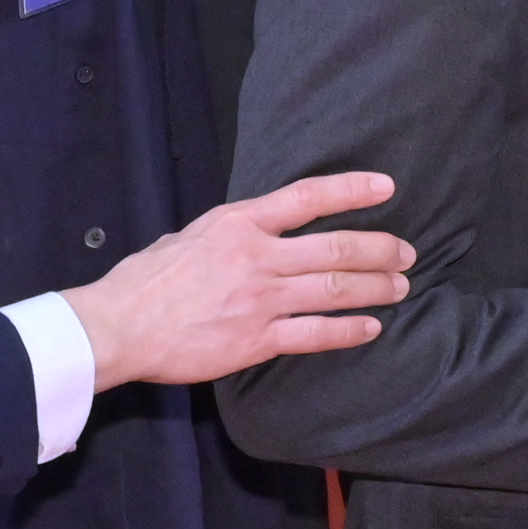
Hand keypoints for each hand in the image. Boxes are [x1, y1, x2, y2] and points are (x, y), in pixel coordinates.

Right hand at [72, 173, 414, 387]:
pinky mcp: (258, 340)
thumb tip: (250, 233)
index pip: (307, 197)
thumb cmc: (145, 280)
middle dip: (379, 248)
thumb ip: (227, 233)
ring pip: (334, 289)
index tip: (387, 188)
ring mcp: (260, 300)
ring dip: (375, 287)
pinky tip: (371, 327)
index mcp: (238, 223)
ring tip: (400, 286)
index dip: (352, 190)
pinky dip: (349, 330)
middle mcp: (257, 257)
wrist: (120, 326)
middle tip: (407, 252)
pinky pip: (316, 334)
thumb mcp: (187, 236)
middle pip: (335, 247)